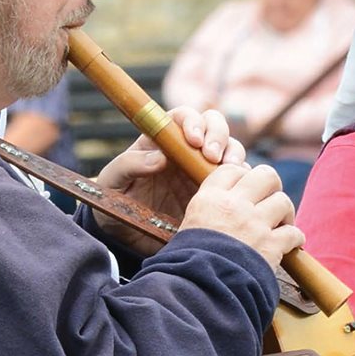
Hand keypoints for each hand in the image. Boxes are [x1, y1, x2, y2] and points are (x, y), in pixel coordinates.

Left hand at [93, 106, 246, 253]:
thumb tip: (159, 158)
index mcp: (162, 141)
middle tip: (213, 157)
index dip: (193, 121)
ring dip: (234, 155)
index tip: (193, 140)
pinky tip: (239, 190)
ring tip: (230, 170)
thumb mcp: (112, 182)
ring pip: (230, 151)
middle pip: (214, 127)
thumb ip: (129, 165)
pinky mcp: (216, 194)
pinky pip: (236, 182)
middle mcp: (187, 152)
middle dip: (219, 136)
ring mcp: (203, 172)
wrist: (124, 238)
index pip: (183, 117)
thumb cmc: (113, 203)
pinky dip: (242, 181)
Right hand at [177, 161, 304, 273]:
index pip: (233, 169)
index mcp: (210, 198)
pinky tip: (291, 244)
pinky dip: (295, 239)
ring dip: (286, 213)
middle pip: (266, 175)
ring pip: (283, 200)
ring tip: (281, 224)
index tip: (247, 190)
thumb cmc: (189, 264)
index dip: (244, 177)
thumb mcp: (189, 227)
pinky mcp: (271, 245)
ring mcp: (254, 224)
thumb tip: (223, 202)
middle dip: (272, 187)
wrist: (199, 291)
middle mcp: (234, 205)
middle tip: (269, 201)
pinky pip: (293, 233)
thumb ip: (209, 209)